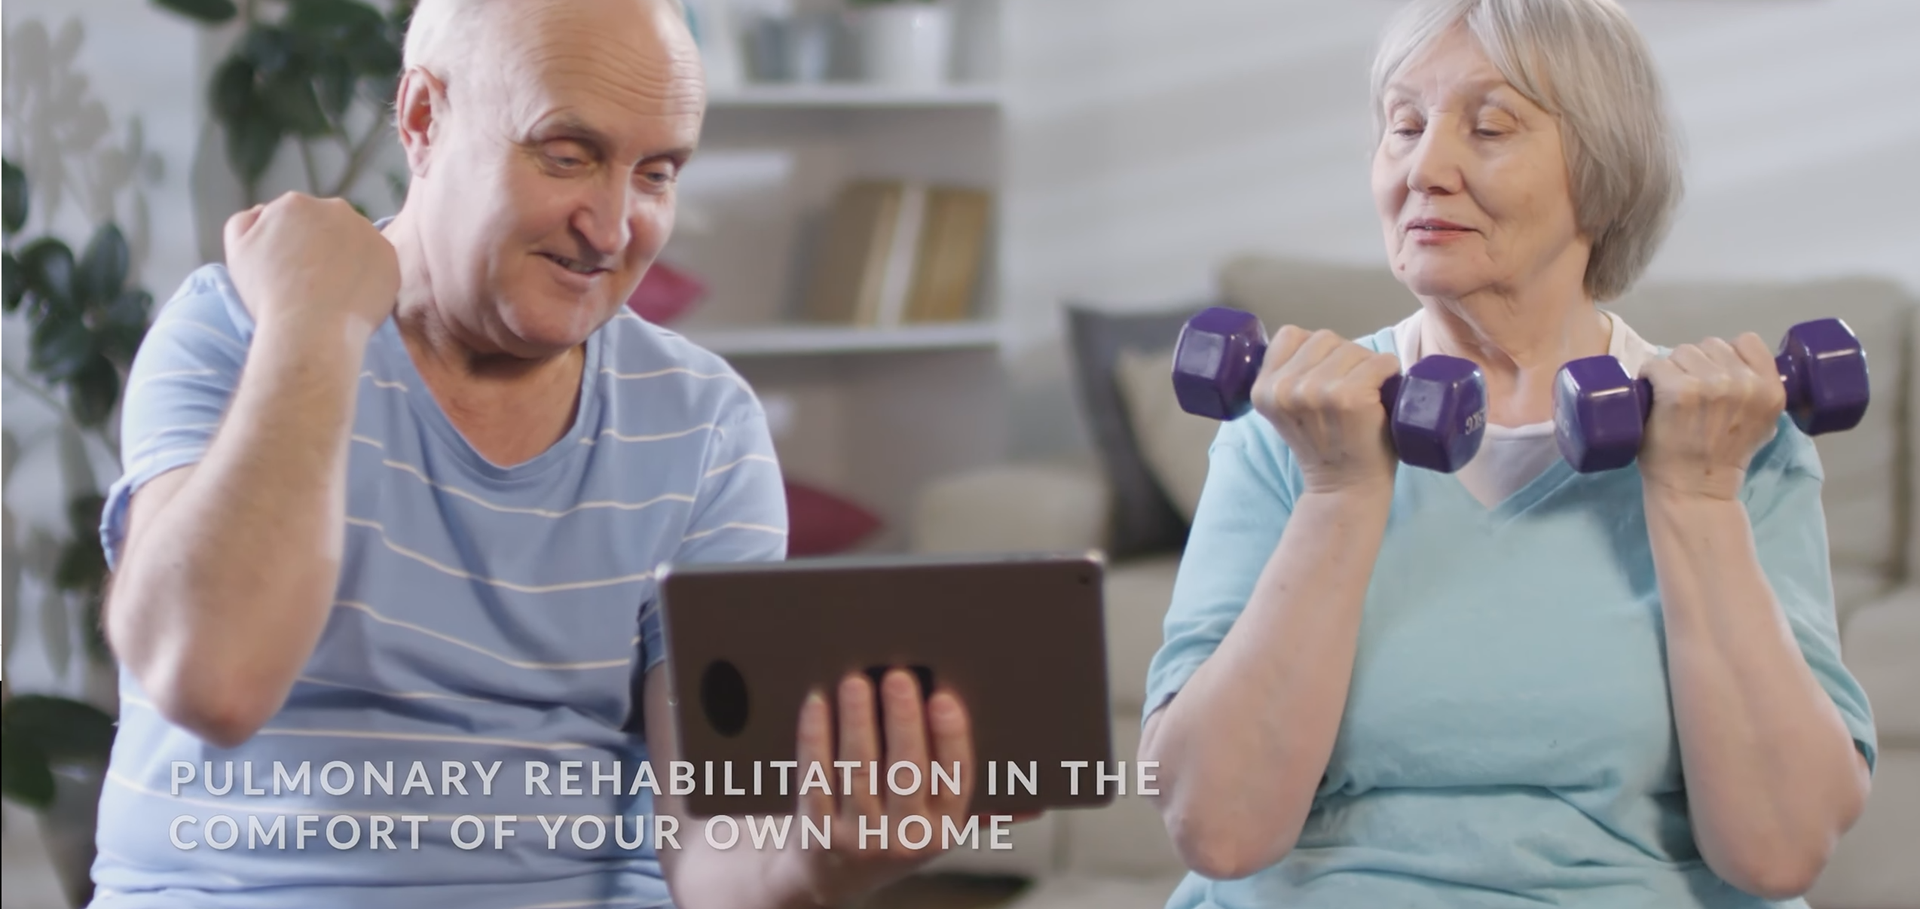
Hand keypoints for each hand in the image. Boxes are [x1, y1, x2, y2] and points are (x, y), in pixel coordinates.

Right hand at [222, 192, 399, 339]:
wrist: (310, 328)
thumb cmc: (268, 293)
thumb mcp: (238, 251)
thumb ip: (246, 222)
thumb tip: (262, 212)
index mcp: (294, 204)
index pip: (296, 219)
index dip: (293, 246)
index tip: (291, 269)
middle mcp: (335, 208)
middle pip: (328, 226)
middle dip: (322, 247)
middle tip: (313, 281)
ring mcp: (367, 231)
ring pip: (355, 241)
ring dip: (347, 258)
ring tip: (334, 291)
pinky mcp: (389, 255)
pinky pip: (378, 262)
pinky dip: (368, 276)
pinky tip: (353, 296)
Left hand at [779, 669, 975, 906]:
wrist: (832, 882)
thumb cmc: (893, 837)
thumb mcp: (936, 831)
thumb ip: (981, 810)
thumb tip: (1035, 806)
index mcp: (943, 831)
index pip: (955, 780)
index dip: (950, 737)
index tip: (943, 697)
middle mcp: (904, 840)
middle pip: (907, 772)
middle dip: (903, 721)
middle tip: (898, 677)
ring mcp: (859, 838)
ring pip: (860, 771)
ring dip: (858, 722)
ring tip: (856, 682)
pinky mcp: (817, 832)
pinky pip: (816, 778)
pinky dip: (815, 738)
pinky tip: (817, 704)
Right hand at [1251, 327, 1404, 495]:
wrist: (1345, 487)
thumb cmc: (1323, 445)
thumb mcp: (1286, 408)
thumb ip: (1287, 375)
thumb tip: (1314, 342)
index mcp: (1263, 389)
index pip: (1290, 335)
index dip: (1313, 352)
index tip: (1321, 380)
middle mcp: (1285, 388)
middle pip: (1324, 338)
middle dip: (1342, 358)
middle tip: (1346, 393)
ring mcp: (1317, 391)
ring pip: (1352, 348)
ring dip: (1366, 366)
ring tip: (1363, 396)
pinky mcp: (1349, 397)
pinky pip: (1379, 362)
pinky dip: (1388, 372)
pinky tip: (1381, 395)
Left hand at [1638, 334, 1784, 500]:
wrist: (1695, 488)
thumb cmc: (1723, 456)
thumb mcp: (1762, 422)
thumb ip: (1758, 391)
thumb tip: (1741, 366)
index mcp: (1771, 389)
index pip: (1747, 341)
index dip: (1726, 356)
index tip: (1714, 377)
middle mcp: (1745, 383)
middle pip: (1710, 345)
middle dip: (1697, 365)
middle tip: (1690, 395)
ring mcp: (1711, 385)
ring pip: (1683, 351)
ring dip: (1673, 369)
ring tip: (1673, 398)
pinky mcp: (1679, 390)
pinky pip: (1656, 364)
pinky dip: (1649, 376)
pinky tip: (1653, 396)